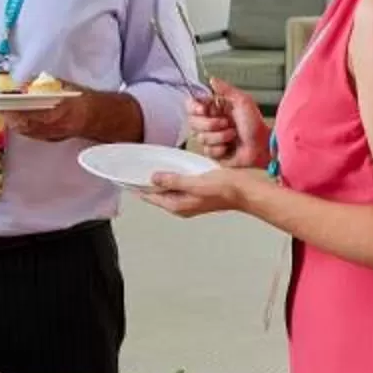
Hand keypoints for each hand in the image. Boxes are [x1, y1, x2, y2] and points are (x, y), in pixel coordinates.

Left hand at [8, 89, 133, 142]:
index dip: (14, 111)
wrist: (101, 118)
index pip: (30, 116)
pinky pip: (33, 134)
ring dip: (15, 122)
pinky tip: (19, 119)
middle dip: (10, 117)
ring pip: (27, 132)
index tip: (3, 103)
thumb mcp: (67, 87)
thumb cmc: (85, 100)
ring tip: (6, 112)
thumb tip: (26, 84)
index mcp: (60, 113)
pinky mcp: (53, 139)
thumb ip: (47, 86)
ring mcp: (54, 135)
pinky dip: (24, 127)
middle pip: (25, 127)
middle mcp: (56, 127)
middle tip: (0, 107)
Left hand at [141, 166, 259, 218]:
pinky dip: (173, 176)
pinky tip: (173, 167)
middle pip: (158, 194)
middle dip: (147, 183)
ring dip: (160, 179)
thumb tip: (154, 178)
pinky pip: (180, 184)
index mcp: (178, 205)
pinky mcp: (198, 191)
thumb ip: (173, 181)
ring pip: (168, 189)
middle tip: (134, 169)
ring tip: (149, 167)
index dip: (138, 188)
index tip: (126, 179)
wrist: (246, 190)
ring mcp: (190, 198)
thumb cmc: (225, 189)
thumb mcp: (195, 183)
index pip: (150, 198)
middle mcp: (183, 204)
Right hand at [185, 81, 268, 167]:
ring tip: (233, 135)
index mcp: (215, 109)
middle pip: (192, 122)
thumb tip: (212, 79)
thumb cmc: (256, 125)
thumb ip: (226, 89)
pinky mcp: (213, 152)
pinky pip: (207, 151)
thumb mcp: (243, 102)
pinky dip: (220, 149)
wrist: (262, 147)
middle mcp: (210, 122)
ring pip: (200, 137)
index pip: (192, 105)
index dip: (194, 107)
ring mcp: (211, 138)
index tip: (203, 109)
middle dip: (210, 124)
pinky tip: (229, 147)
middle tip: (226, 123)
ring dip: (219, 136)